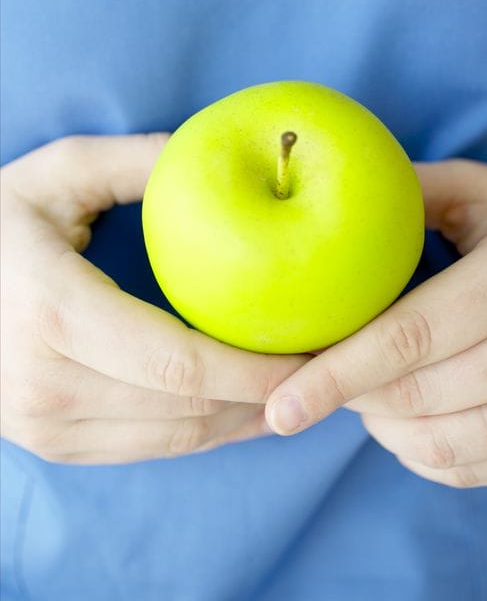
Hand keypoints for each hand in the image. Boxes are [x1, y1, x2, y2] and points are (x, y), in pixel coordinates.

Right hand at [1, 135, 305, 463]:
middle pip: (187, 411)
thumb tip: (214, 158)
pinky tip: (242, 408)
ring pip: (175, 441)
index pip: (177, 363)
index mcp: (51, 312)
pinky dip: (206, 434)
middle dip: (266, 396)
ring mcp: (43, 424)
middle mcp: (44, 384)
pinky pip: (148, 450)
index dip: (255, 368)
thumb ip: (133, 163)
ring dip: (244, 420)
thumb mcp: (55, 173)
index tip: (313, 352)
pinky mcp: (50, 443)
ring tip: (295, 387)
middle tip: (321, 366)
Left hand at [265, 160, 486, 487]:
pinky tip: (400, 429)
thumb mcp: (481, 193)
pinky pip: (483, 466)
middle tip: (307, 391)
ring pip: (452, 440)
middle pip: (425, 394)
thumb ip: (411, 195)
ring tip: (358, 402)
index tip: (283, 405)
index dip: (341, 374)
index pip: (413, 336)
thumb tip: (326, 203)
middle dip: (352, 400)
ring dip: (387, 432)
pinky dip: (428, 457)